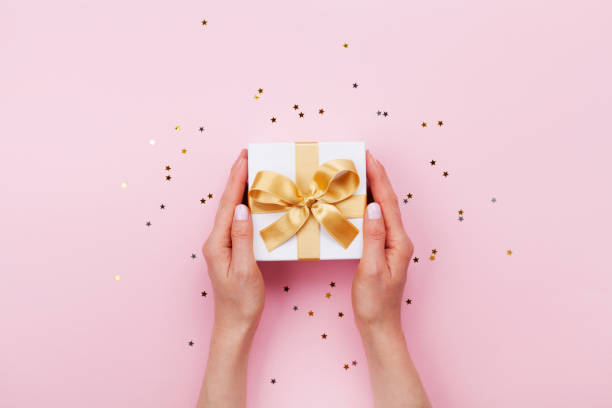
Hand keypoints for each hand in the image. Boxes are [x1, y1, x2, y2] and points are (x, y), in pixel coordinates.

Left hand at [198, 149, 263, 407]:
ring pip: (231, 210)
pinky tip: (251, 201)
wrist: (235, 324)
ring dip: (240, 189)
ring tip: (250, 170)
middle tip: (247, 156)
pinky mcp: (229, 250)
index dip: (237, 180)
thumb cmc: (241, 301)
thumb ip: (243, 238)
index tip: (244, 158)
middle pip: (228, 203)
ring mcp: (221, 245)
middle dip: (237, 178)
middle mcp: (216, 240)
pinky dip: (244, 205)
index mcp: (218, 242)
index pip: (229, 205)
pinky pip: (236, 221)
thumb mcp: (246, 269)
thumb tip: (242, 209)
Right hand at [352, 150, 413, 333]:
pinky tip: (358, 201)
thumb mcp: (370, 270)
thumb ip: (372, 238)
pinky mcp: (383, 250)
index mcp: (398, 242)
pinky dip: (367, 205)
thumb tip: (371, 208)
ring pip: (382, 209)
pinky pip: (376, 221)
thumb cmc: (374, 303)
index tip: (369, 158)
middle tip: (363, 157)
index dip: (378, 178)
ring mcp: (392, 245)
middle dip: (376, 177)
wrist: (379, 326)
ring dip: (372, 189)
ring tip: (360, 172)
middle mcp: (399, 240)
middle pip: (387, 202)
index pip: (387, 203)